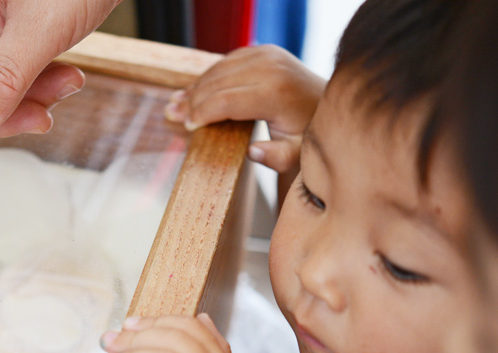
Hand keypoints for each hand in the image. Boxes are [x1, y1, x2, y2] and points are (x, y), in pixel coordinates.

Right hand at [164, 45, 324, 172]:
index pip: (225, 101)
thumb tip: (253, 153)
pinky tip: (193, 90)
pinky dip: (208, 76)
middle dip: (192, 101)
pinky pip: (226, 62)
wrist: (326, 101)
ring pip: (218, 70)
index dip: (202, 114)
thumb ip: (276, 157)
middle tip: (172, 115)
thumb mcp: (296, 152)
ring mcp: (266, 54)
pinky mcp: (262, 50)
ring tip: (176, 104)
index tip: (188, 128)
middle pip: (217, 83)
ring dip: (195, 87)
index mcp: (275, 93)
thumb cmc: (308, 131)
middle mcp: (269, 67)